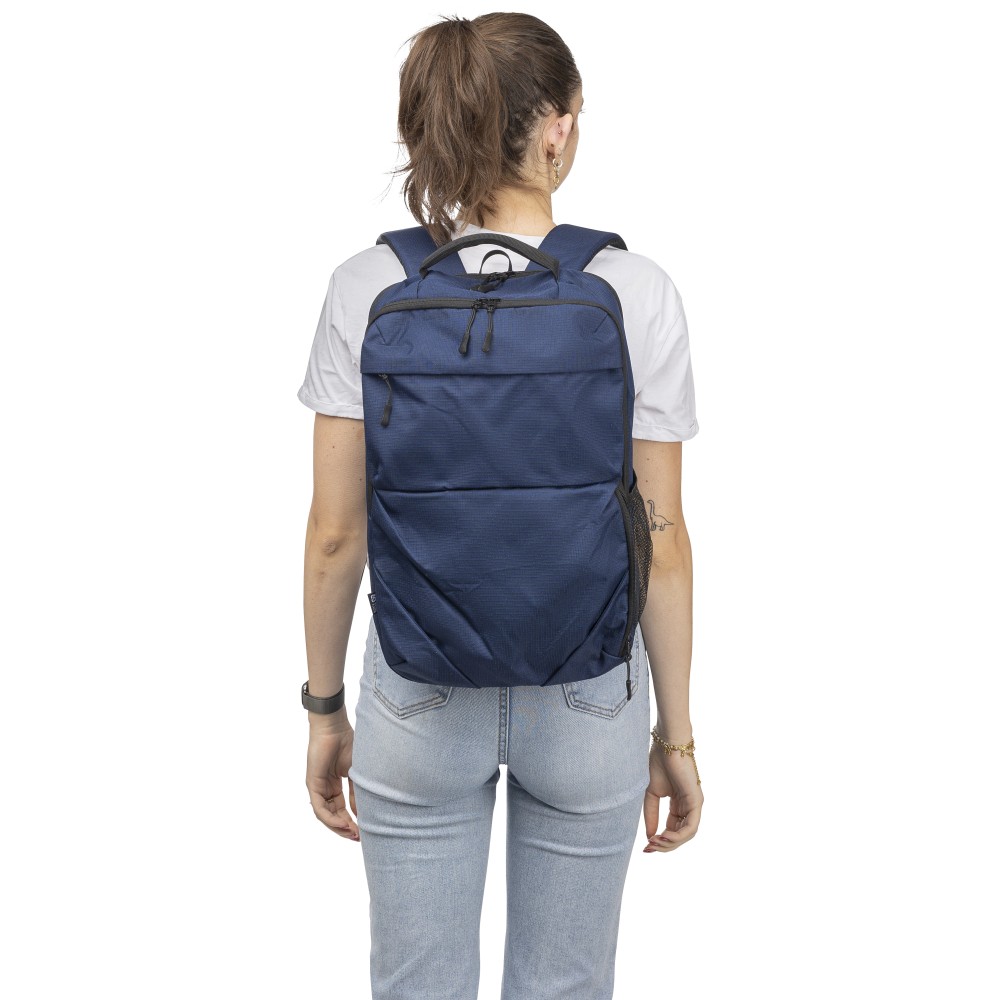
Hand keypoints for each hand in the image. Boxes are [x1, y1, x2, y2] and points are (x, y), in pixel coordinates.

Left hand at [305, 711, 358, 840]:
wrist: (335, 727)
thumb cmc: (347, 743)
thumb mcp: (356, 773)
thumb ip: (356, 794)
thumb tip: (360, 815)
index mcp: (334, 785)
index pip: (341, 810)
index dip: (352, 822)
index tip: (364, 832)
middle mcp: (325, 789)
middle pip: (333, 816)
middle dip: (346, 829)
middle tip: (359, 838)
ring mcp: (317, 787)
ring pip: (325, 816)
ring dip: (338, 827)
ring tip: (353, 834)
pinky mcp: (312, 784)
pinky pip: (320, 808)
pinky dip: (331, 818)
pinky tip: (343, 824)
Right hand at [642, 737, 703, 853]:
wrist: (666, 745)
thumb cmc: (658, 763)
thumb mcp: (651, 793)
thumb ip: (651, 814)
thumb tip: (650, 837)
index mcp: (678, 804)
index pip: (672, 829)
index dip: (659, 840)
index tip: (645, 847)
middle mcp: (688, 806)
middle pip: (680, 835)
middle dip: (664, 845)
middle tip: (648, 848)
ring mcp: (694, 805)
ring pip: (686, 834)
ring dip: (670, 843)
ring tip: (655, 842)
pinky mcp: (696, 802)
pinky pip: (691, 827)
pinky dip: (678, 835)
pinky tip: (664, 836)